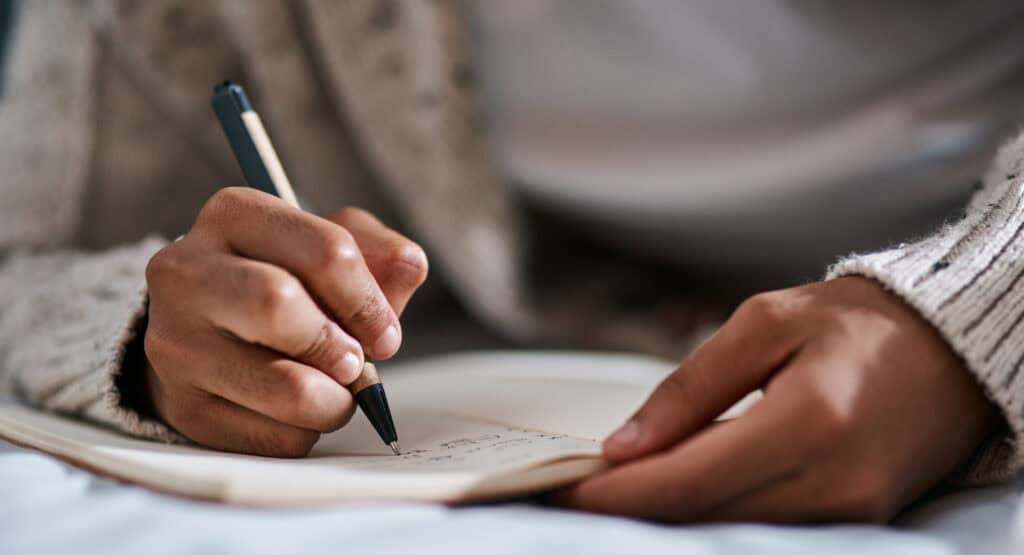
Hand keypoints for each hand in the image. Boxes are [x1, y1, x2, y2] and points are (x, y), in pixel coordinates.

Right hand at [143, 188, 427, 455]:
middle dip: (338, 346)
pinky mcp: (182, 406)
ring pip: (285, 387)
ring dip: (333, 401)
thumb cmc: (285, 284)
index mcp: (234, 215)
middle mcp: (186, 271)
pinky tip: (291, 411)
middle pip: (280, 304)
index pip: (326, 251)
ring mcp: (175, 342)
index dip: (369, 302)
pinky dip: (304, 431)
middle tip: (354, 364)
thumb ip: (380, 254)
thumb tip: (407, 267)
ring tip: (332, 392)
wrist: (207, 334)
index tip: (385, 334)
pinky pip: (273, 436)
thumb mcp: (331, 250)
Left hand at [559, 277, 997, 521]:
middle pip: (702, 517)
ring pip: (731, 531)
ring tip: (617, 485)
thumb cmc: (855, 322)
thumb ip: (690, 387)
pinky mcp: (859, 519)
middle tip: (573, 488)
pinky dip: (715, 512)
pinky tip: (681, 486)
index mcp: (807, 423)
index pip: (686, 480)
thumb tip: (624, 446)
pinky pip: (768, 528)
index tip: (559, 487)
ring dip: (667, 513)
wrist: (952, 349)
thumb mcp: (765, 324)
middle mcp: (833, 483)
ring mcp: (852, 511)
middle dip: (629, 508)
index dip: (615, 494)